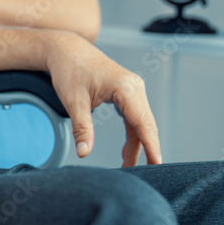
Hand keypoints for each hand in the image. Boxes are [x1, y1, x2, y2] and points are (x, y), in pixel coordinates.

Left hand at [45, 33, 161, 166]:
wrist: (66, 50)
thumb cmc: (69, 71)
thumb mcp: (73, 102)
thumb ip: (82, 128)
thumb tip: (84, 153)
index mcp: (126, 88)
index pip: (143, 123)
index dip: (151, 146)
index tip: (157, 164)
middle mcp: (135, 88)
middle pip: (146, 125)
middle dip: (145, 150)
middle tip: (143, 174)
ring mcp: (132, 89)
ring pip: (140, 123)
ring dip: (136, 145)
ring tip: (127, 167)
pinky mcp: (126, 92)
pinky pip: (134, 117)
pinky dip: (131, 134)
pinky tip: (126, 151)